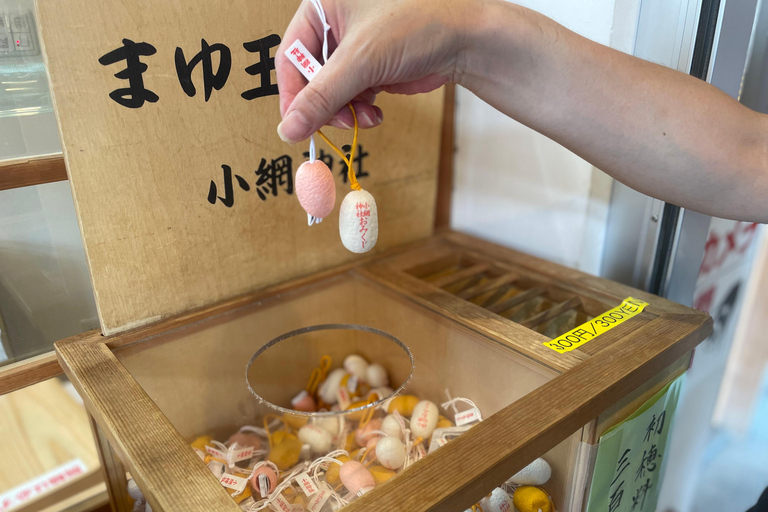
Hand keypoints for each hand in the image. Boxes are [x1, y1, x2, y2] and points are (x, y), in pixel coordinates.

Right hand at [275, 0, 473, 142]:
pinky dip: (360, 111)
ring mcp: (354, 47)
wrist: (467, 39)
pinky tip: (375, 114)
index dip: (292, 92)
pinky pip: (351, 96)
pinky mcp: (372, 66)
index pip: (290, 53)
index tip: (295, 124)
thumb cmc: (417, 27)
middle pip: (310, 76)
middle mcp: (335, 23)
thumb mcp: (361, 61)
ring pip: (332, 91)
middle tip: (337, 125)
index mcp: (323, 4)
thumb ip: (321, 97)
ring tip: (365, 119)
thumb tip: (287, 130)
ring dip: (345, 112)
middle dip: (325, 104)